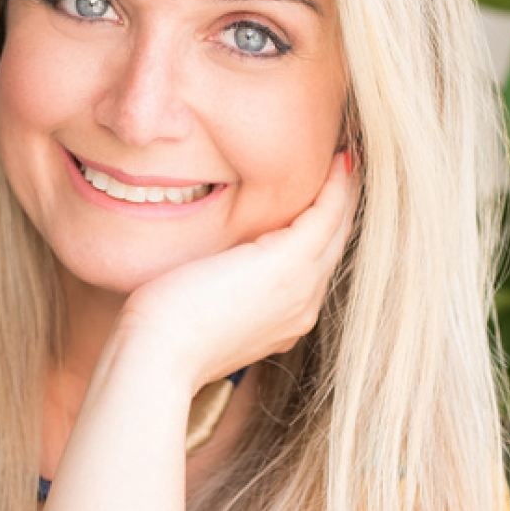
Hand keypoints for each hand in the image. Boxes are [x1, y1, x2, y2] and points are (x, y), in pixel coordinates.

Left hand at [115, 151, 358, 392]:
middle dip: (342, 206)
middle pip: (333, 247)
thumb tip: (205, 265)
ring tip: (350, 156)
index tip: (320, 194)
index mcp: (282, 319)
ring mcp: (301, 290)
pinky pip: (327, 215)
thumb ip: (218, 287)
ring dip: (346, 191)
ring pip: (337, 230)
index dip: (319, 228)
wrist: (159, 354)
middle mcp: (301, 308)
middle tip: (348, 166)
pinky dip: (336, 187)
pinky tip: (339, 159)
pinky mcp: (289, 265)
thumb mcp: (199, 307)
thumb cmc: (162, 332)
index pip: (310, 265)